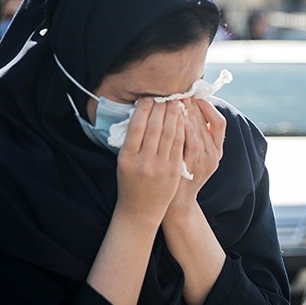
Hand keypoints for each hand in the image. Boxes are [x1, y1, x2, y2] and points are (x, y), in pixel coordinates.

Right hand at [115, 98, 185, 223]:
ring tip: (175, 102)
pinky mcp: (175, 170)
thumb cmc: (130, 182)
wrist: (141, 210)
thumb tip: (141, 114)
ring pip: (170, 133)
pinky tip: (183, 118)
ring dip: (174, 114)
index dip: (144, 109)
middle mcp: (144, 161)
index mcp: (127, 157)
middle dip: (161, 108)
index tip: (148, 98)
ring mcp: (161, 166)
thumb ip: (130, 141)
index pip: (137, 126)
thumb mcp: (122, 162)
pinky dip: (183, 128)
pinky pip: (180, 144)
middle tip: (165, 94)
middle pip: (155, 127)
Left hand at [166, 97, 226, 209]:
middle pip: (206, 122)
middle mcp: (214, 155)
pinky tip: (174, 117)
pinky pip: (189, 141)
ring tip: (175, 99)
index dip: (208, 107)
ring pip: (198, 128)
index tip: (195, 96)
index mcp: (217, 152)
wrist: (175, 205)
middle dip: (193, 105)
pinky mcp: (190, 165)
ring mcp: (203, 161)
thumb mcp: (194, 158)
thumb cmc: (181, 177)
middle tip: (180, 91)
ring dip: (186, 112)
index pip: (219, 123)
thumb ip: (195, 138)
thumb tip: (186, 111)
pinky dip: (183, 126)